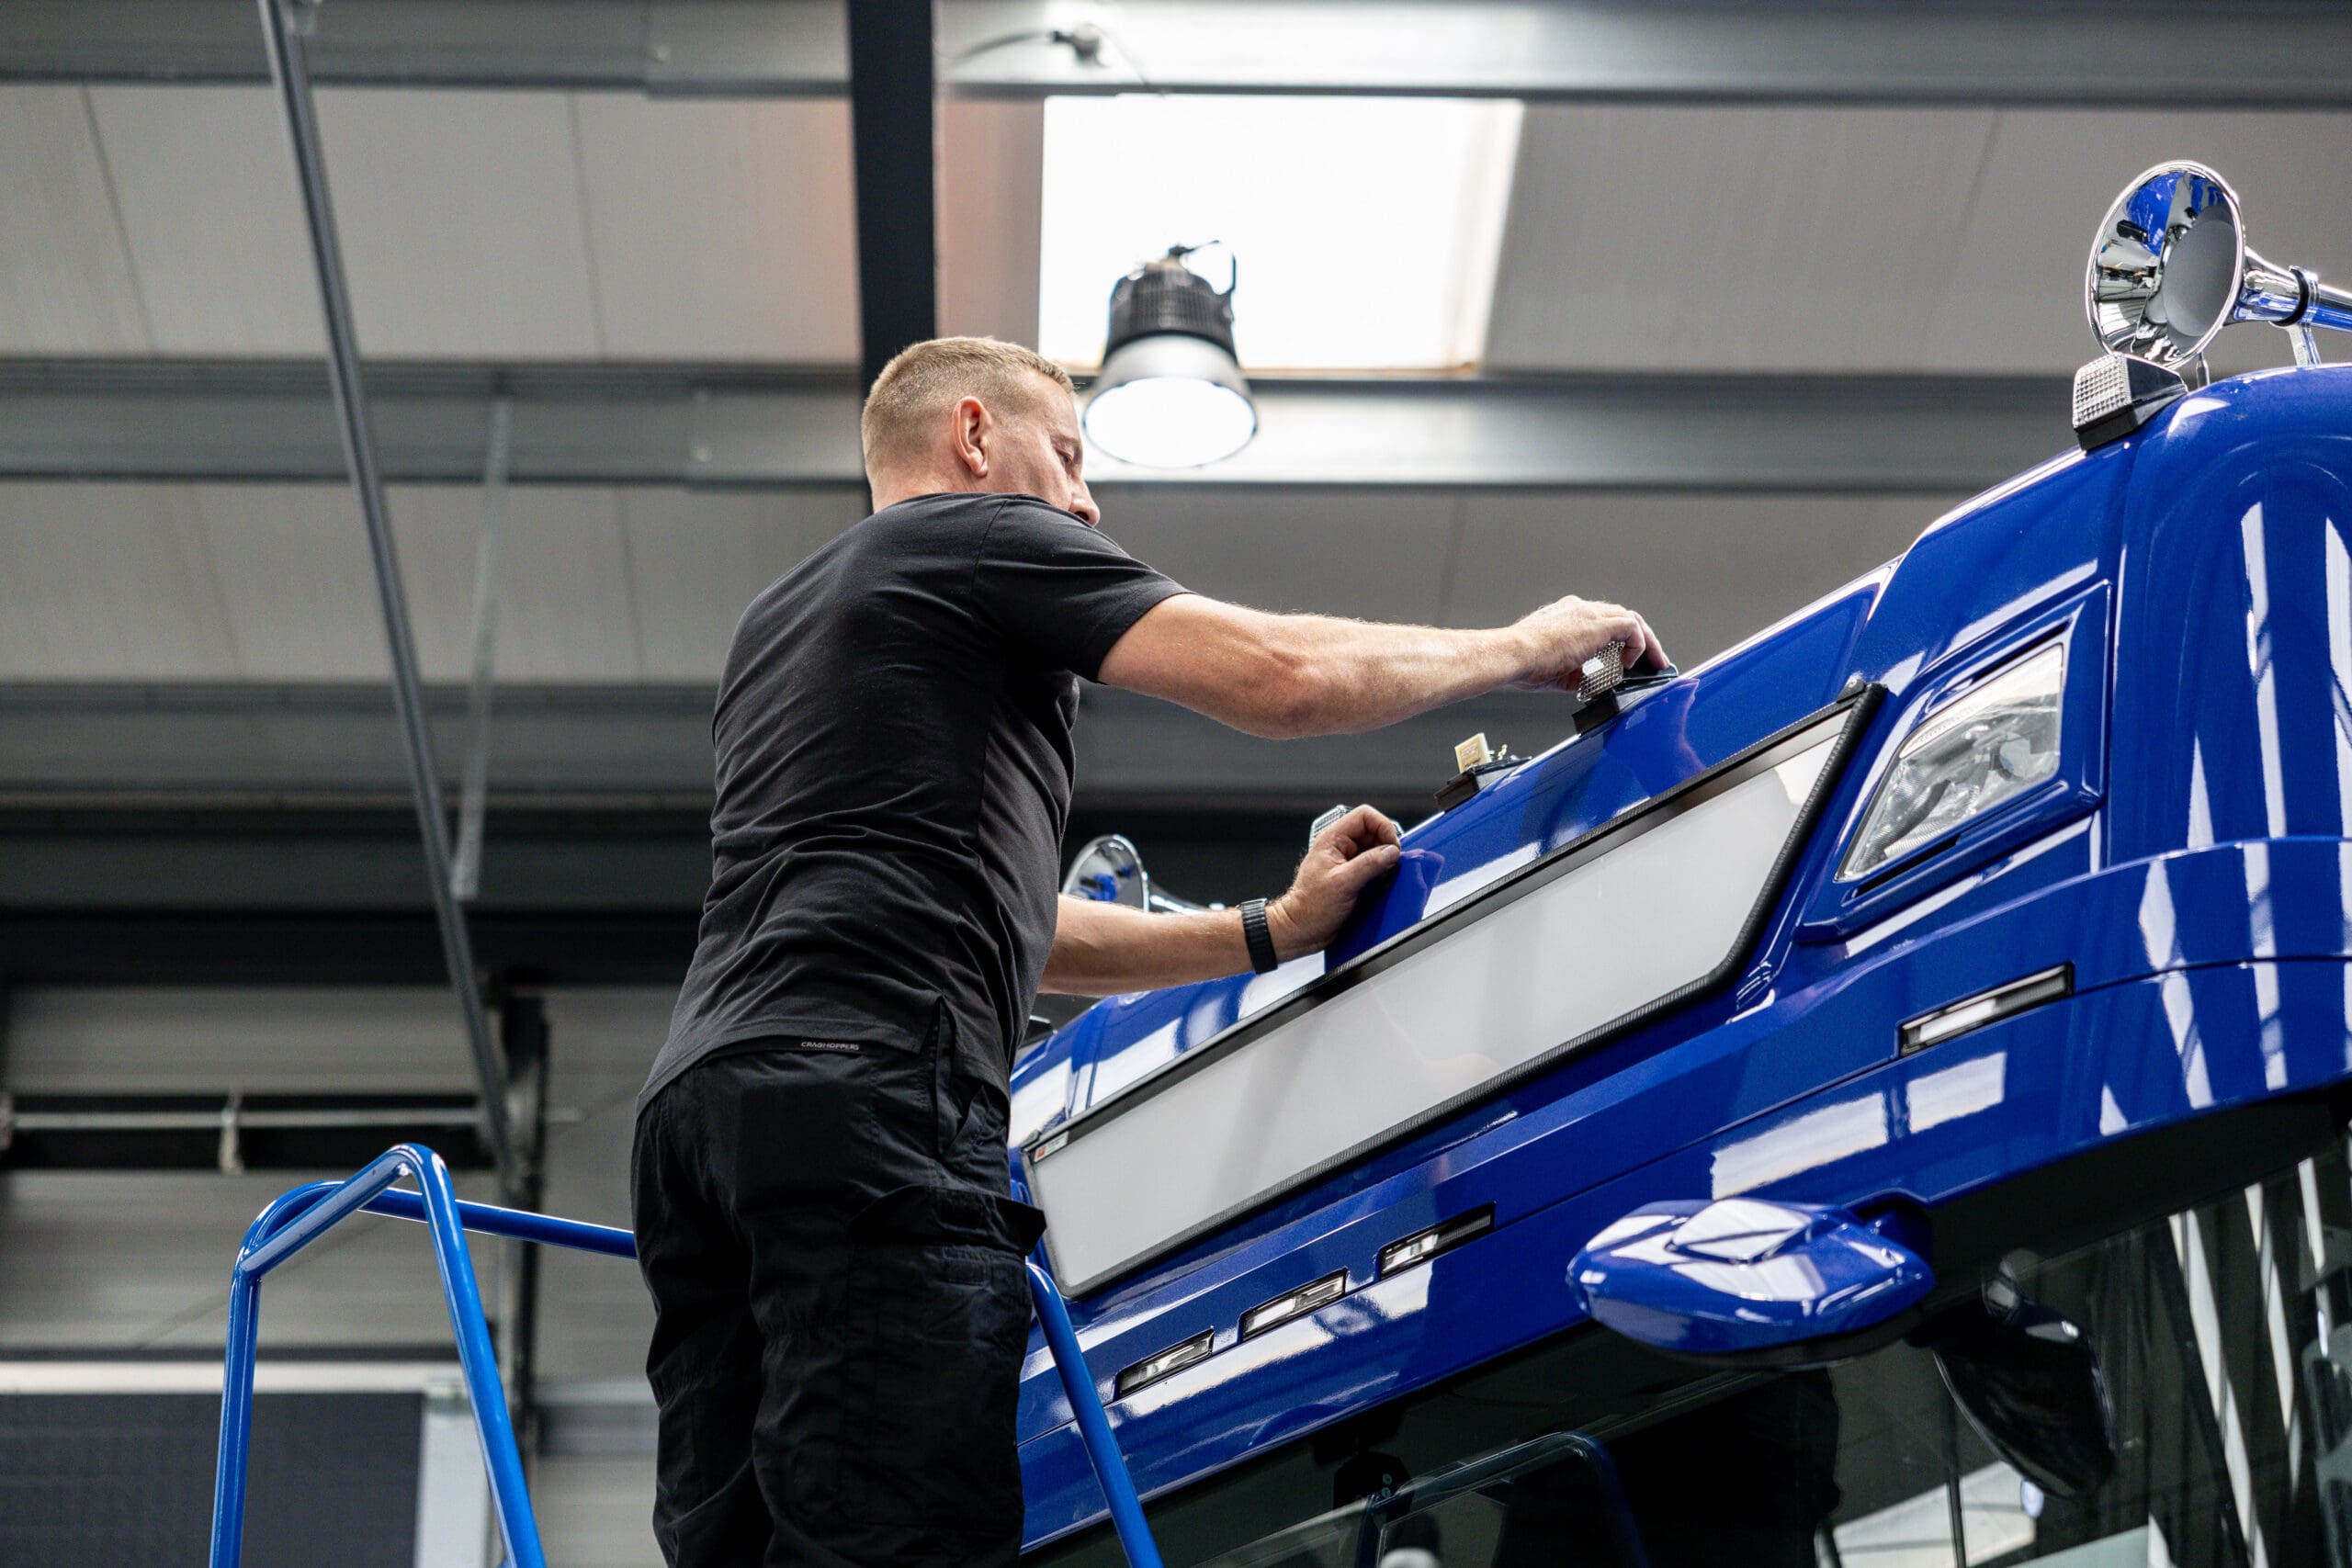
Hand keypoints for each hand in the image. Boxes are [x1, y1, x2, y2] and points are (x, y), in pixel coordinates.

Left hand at [1266, 806, 1402, 959]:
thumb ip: (1369, 864)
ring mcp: (1347, 862)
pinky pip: (1374, 868)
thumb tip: (1391, 852)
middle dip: (1386, 847)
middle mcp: (1341, 847)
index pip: (1365, 816)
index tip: (1391, 847)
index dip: (1383, 826)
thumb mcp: (1343, 883)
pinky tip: (1378, 886)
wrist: (1301, 929)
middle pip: (1374, 832)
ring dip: (1384, 863)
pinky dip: (1381, 875)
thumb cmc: (1310, 907)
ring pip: (1376, 851)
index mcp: (1333, 839)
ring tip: (1381, 878)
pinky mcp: (1353, 877)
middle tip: (1389, 865)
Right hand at [1506, 595, 1667, 692]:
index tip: (1625, 656)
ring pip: (1630, 618)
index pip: (1602, 621)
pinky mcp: (1597, 625)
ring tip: (1654, 661)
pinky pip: (1631, 628)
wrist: (1514, 654)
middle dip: (1640, 638)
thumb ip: (1580, 672)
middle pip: (1620, 616)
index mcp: (1566, 616)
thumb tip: (1594, 683)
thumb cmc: (1524, 662)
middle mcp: (1579, 609)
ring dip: (1646, 641)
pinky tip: (1630, 664)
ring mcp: (1588, 614)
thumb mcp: (1558, 670)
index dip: (1618, 640)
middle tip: (1651, 658)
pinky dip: (1637, 645)